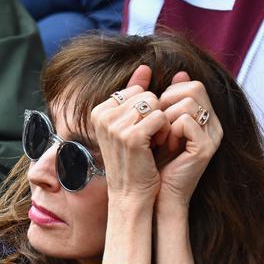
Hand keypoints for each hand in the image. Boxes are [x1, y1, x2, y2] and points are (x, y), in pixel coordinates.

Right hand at [90, 65, 169, 204]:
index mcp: (98, 111)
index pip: (135, 91)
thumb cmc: (133, 162)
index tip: (139, 133)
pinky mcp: (132, 136)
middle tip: (147, 140)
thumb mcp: (130, 125)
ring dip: (159, 123)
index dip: (145, 110)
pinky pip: (160, 117)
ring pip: (153, 104)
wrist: (131, 195)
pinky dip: (164, 131)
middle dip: (153, 115)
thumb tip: (145, 67)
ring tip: (151, 143)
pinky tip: (156, 147)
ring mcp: (116, 126)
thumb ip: (135, 94)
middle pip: (145, 95)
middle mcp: (103, 116)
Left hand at [155, 73, 222, 208]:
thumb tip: (179, 73)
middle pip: (195, 88)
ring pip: (190, 102)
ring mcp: (212, 137)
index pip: (193, 85)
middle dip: (169, 101)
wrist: (159, 195)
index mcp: (206, 118)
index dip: (170, 93)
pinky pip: (186, 121)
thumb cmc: (157, 162)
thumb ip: (168, 101)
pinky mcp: (205, 148)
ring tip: (162, 137)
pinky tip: (167, 145)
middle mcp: (214, 125)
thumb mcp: (160, 126)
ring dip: (168, 117)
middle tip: (158, 123)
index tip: (158, 115)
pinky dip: (171, 129)